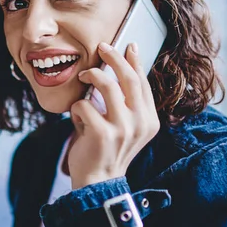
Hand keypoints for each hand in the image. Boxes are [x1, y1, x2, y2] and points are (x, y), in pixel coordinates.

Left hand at [68, 42, 159, 189]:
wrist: (98, 181)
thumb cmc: (107, 147)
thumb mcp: (125, 125)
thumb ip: (127, 102)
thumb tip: (122, 65)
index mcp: (150, 120)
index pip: (143, 82)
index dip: (135, 61)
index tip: (127, 45)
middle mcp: (141, 123)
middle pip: (129, 78)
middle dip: (114, 57)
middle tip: (102, 47)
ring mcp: (123, 129)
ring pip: (107, 85)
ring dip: (91, 76)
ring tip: (83, 77)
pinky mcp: (102, 134)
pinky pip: (84, 105)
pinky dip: (76, 107)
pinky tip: (77, 117)